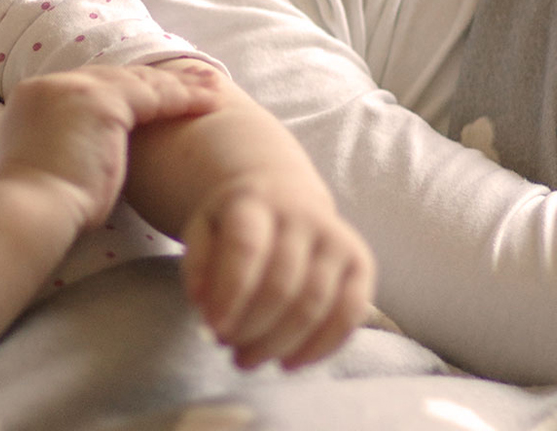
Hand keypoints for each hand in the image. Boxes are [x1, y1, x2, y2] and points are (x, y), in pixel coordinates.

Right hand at [0, 63, 225, 232]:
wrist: (29, 211)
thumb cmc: (41, 206)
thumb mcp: (53, 163)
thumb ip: (72, 145)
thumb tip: (94, 154)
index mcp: (36, 98)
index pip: (92, 87)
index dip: (129, 90)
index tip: (156, 94)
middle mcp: (53, 84)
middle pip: (118, 78)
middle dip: (159, 81)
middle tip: (196, 82)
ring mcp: (76, 89)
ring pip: (140, 82)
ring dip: (181, 86)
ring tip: (213, 89)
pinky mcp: (101, 102)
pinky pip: (153, 95)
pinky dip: (184, 98)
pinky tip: (209, 103)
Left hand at [180, 172, 375, 369]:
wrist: (282, 193)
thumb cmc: (235, 224)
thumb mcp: (203, 230)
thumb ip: (196, 264)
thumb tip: (202, 303)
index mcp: (255, 202)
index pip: (246, 247)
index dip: (230, 293)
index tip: (213, 329)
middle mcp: (302, 216)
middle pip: (281, 284)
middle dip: (251, 328)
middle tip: (227, 347)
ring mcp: (337, 238)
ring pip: (314, 303)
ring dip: (279, 343)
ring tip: (248, 359)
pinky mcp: (360, 262)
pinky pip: (350, 313)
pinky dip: (321, 347)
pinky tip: (290, 363)